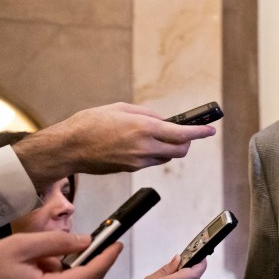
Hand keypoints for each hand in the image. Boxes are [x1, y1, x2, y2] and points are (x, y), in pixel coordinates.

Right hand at [0, 231, 120, 278]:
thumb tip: (86, 241)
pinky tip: (39, 272)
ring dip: (71, 277)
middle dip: (93, 267)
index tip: (117, 244)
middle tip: (98, 247)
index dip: (106, 259)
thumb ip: (57, 243)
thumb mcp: (19, 246)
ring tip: (49, 257)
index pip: (88, 277)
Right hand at [13, 102, 215, 189]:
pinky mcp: (130, 169)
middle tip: (185, 133)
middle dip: (187, 142)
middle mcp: (144, 148)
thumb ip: (146, 114)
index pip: (182, 134)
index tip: (209, 130)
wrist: (68, 148)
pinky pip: (151, 161)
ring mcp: (138, 161)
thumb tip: (162, 121)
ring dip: (169, 148)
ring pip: (166, 158)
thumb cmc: (89, 124)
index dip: (199, 132)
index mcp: (144, 129)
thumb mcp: (120, 109)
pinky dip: (154, 153)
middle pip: (180, 151)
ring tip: (159, 136)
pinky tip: (142, 143)